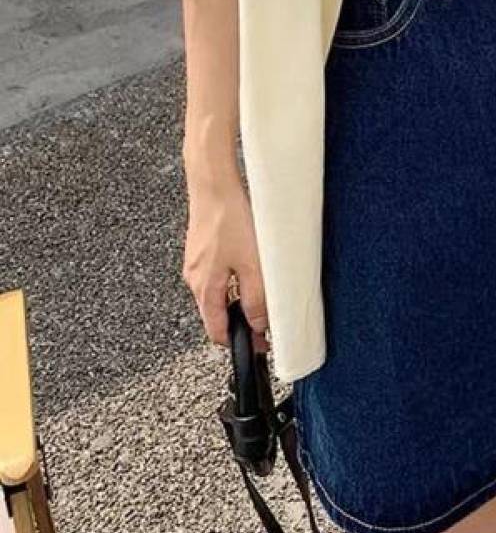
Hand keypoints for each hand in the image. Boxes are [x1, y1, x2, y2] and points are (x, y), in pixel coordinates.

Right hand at [181, 169, 269, 353]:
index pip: (217, 330)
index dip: (238, 343)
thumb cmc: (230, 220)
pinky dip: (233, 279)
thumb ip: (256, 298)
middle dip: (240, 321)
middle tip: (265, 322)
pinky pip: (218, 273)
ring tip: (262, 294)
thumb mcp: (253, 265)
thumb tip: (259, 325)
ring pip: (218, 291)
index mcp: (204, 288)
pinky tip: (249, 267)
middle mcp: (194, 278)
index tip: (257, 347)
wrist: (214, 185)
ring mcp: (196, 262)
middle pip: (217, 311)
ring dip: (238, 299)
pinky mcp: (202, 247)